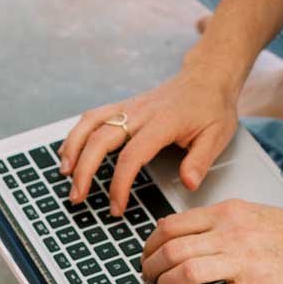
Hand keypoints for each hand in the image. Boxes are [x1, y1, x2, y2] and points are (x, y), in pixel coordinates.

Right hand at [59, 66, 240, 214]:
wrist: (207, 77)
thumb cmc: (211, 108)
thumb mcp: (217, 136)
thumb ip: (201, 161)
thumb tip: (188, 183)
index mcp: (163, 122)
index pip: (132, 156)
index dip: (119, 184)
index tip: (116, 207)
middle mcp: (141, 112)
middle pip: (101, 139)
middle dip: (84, 170)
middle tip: (77, 197)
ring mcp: (129, 107)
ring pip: (90, 123)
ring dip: (73, 148)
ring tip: (65, 174)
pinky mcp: (124, 106)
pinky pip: (93, 117)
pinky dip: (76, 134)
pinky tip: (68, 152)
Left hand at [141, 199, 282, 283]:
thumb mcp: (252, 213)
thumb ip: (219, 221)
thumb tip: (183, 233)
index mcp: (227, 213)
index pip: (171, 225)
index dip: (149, 245)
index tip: (146, 256)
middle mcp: (230, 233)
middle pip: (171, 249)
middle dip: (150, 267)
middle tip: (148, 278)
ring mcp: (241, 259)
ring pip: (184, 271)